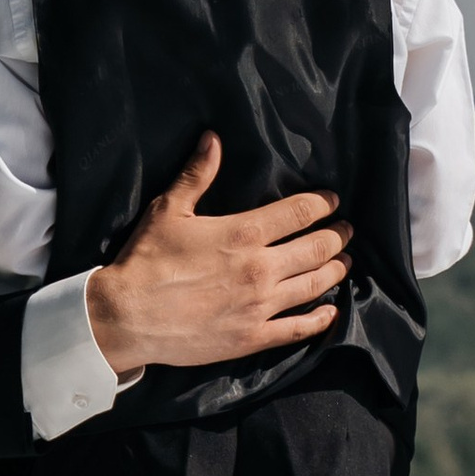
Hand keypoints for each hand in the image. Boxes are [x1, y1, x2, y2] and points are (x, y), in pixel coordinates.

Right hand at [83, 136, 351, 375]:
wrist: (127, 317)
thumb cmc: (146, 260)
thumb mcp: (168, 210)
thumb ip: (196, 174)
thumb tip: (213, 138)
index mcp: (244, 233)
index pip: (299, 212)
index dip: (322, 204)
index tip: (333, 201)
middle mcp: (260, 268)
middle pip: (316, 248)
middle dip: (337, 236)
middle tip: (347, 230)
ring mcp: (260, 306)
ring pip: (314, 285)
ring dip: (335, 271)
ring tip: (346, 262)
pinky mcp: (253, 337)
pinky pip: (297, 328)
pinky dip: (320, 319)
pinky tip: (331, 312)